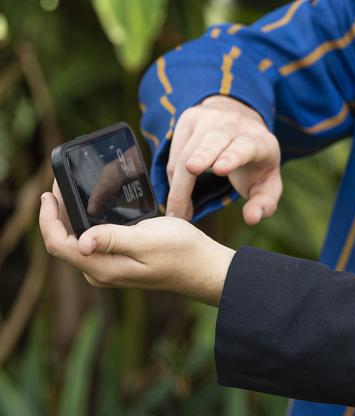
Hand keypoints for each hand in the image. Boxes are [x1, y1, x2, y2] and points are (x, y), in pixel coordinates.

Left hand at [40, 185, 233, 305]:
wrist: (203, 267)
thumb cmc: (181, 252)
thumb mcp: (148, 240)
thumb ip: (114, 239)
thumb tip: (83, 241)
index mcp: (103, 267)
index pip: (60, 245)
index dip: (48, 220)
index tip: (48, 195)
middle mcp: (100, 271)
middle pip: (65, 242)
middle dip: (57, 215)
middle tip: (60, 185)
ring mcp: (109, 268)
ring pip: (78, 242)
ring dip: (71, 218)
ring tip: (72, 192)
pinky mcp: (119, 262)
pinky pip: (93, 242)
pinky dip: (87, 222)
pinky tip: (94, 208)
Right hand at [166, 95, 281, 224]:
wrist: (241, 122)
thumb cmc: (254, 162)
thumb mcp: (267, 183)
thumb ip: (264, 204)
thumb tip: (251, 219)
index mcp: (259, 140)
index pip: (245, 147)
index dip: (232, 157)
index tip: (219, 169)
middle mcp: (234, 124)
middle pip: (214, 141)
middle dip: (203, 155)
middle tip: (192, 170)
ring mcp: (210, 118)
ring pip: (188, 151)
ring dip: (179, 184)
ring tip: (179, 213)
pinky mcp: (189, 118)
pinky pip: (175, 152)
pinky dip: (173, 177)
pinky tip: (179, 194)